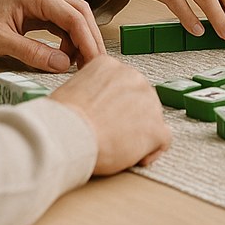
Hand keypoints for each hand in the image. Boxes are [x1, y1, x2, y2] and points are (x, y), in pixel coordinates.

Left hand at [0, 0, 104, 72]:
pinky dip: (66, 36)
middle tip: (95, 64)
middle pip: (79, 12)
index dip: (88, 41)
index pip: (73, 16)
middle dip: (90, 38)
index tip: (95, 62)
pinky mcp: (33, 5)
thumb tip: (62, 65)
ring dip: (79, 38)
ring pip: (71, 15)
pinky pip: (59, 19)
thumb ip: (33, 53)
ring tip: (81, 63)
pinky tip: (65, 53)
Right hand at [49, 55, 172, 173]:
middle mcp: (134, 77)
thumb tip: (92, 105)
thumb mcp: (72, 89)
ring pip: (152, 118)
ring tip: (117, 147)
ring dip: (139, 133)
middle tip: (111, 134)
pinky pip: (163, 139)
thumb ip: (90, 91)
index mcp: (110, 66)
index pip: (123, 84)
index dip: (116, 104)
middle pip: (140, 100)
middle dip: (129, 118)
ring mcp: (148, 102)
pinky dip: (151, 150)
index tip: (106, 116)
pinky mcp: (155, 127)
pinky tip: (136, 158)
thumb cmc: (61, 119)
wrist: (65, 135)